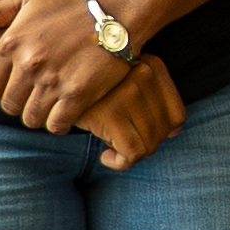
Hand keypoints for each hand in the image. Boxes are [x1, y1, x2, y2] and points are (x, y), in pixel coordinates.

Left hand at [0, 0, 136, 134]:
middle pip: (10, 106)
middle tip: (38, 95)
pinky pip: (56, 125)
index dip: (3, 90)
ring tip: (53, 103)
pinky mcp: (76, 95)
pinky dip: (60, 123)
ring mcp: (51, 81)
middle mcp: (28, 63)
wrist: (115, 17)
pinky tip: (68, 111)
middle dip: (22, 104)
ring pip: (32, 119)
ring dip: (41, 115)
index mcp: (11, 44)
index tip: (20, 86)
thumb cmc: (68, 10)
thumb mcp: (27, 1)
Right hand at [75, 54, 182, 169]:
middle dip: (144, 145)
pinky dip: (119, 163)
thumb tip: (175, 131)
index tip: (141, 134)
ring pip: (149, 145)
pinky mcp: (110, 113)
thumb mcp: (125, 81)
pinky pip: (131, 154)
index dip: (164, 133)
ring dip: (131, 155)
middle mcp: (144, 76)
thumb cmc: (91, 84)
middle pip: (164, 133)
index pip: (178, 116)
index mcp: (153, 66)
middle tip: (122, 143)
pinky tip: (104, 156)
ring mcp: (128, 93)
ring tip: (112, 148)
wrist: (51, 77)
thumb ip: (153, 101)